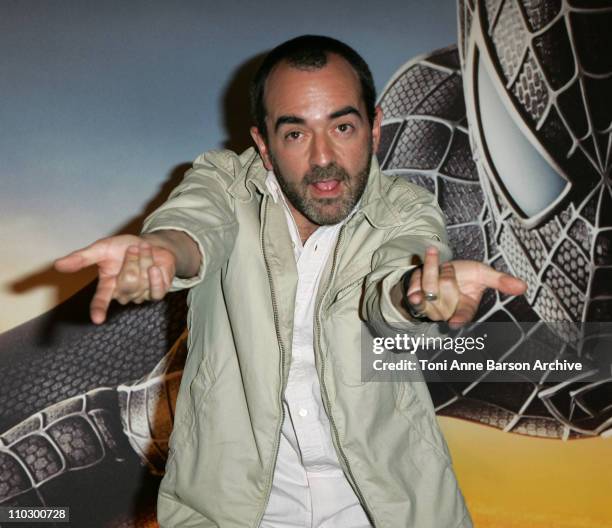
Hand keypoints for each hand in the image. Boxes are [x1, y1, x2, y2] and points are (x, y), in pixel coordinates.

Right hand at [54, 234, 175, 324]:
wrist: (151, 245)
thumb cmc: (123, 248)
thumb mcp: (101, 249)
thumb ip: (82, 258)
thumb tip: (57, 265)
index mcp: (107, 285)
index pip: (100, 300)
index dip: (98, 309)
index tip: (97, 319)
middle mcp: (123, 293)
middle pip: (128, 284)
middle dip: (132, 262)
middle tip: (133, 249)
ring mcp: (140, 295)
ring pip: (143, 283)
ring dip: (145, 261)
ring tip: (144, 252)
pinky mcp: (156, 293)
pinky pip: (157, 291)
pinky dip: (156, 277)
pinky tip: (155, 266)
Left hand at [405, 247, 526, 327]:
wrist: (439, 270)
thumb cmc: (464, 274)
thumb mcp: (483, 274)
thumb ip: (499, 281)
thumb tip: (524, 287)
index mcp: (467, 308)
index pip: (464, 315)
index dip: (459, 319)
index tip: (454, 323)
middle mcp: (449, 313)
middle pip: (444, 288)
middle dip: (447, 271)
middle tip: (450, 269)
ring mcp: (431, 309)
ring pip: (428, 287)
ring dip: (432, 269)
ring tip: (438, 266)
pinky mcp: (417, 302)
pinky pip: (414, 290)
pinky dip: (416, 280)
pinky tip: (419, 274)